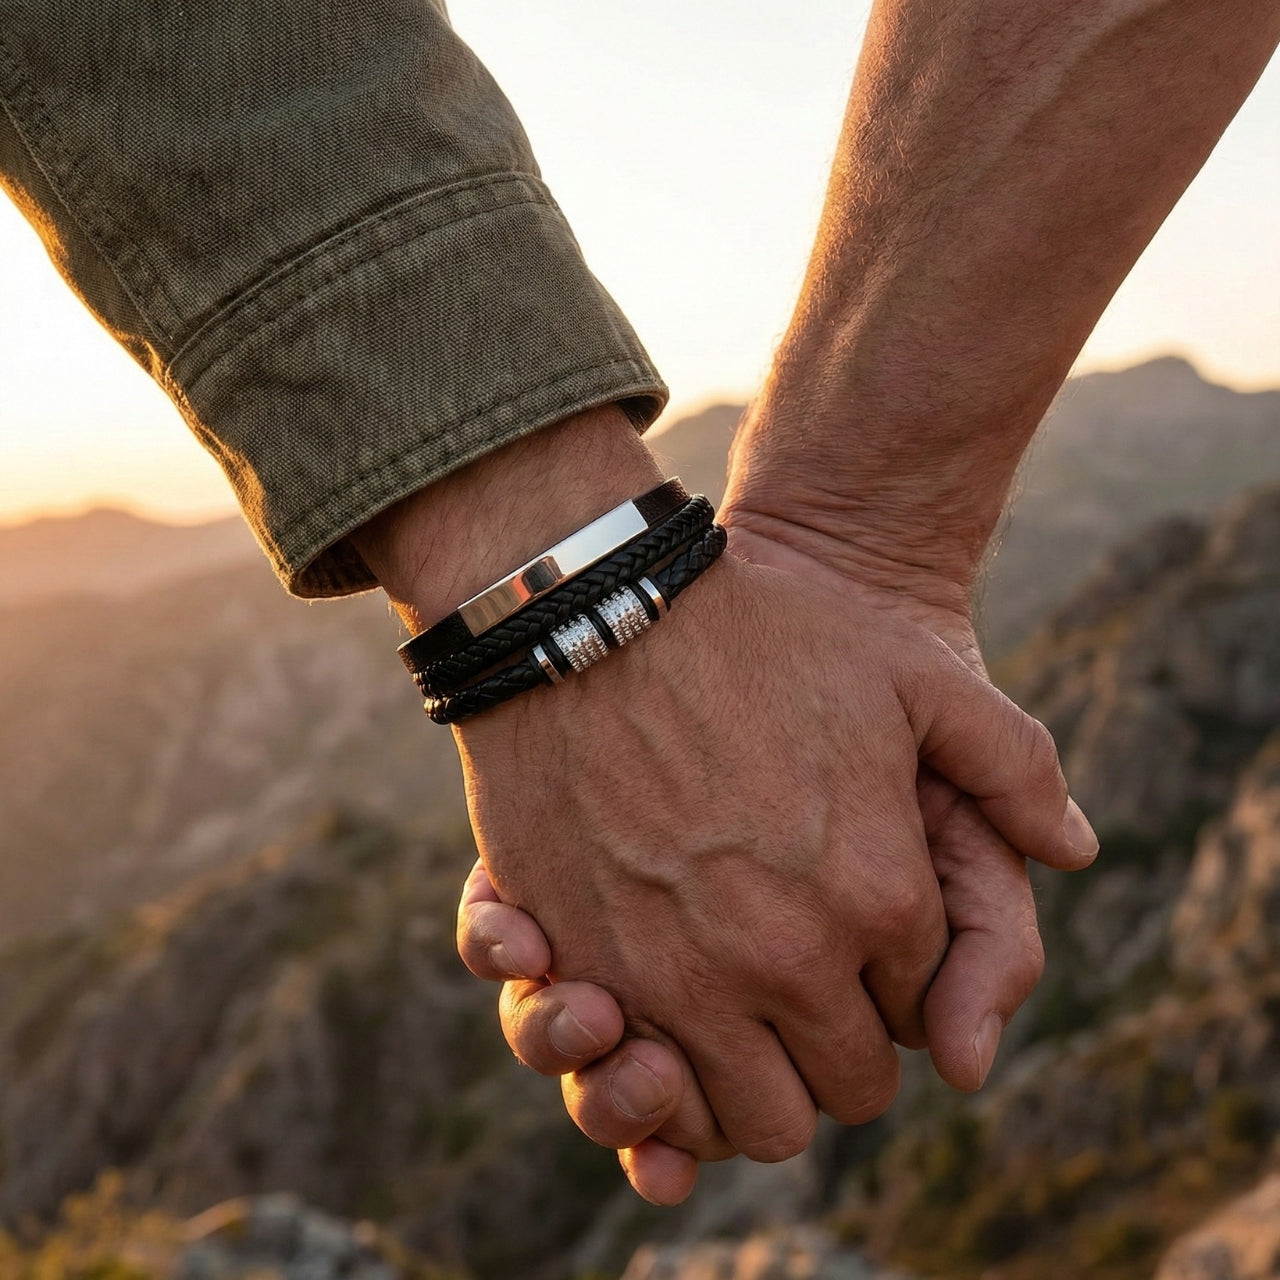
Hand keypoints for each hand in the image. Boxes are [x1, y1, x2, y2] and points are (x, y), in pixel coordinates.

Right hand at [454, 534, 1090, 1190]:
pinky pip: (646, 1088)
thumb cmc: (762, 630)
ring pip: (754, 1120)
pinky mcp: (588, 970)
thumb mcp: (914, 670)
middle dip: (841, 1049)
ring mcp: (680, 976)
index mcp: (880, 897)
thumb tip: (1078, 847)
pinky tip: (663, 1008)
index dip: (899, 978)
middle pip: (846, 1089)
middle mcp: (788, 959)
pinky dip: (666, 1074)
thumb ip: (1013, 764)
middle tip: (812, 988)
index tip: (863, 933)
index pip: (921, 1011)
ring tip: (741, 1013)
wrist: (596, 611)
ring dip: (759, 1083)